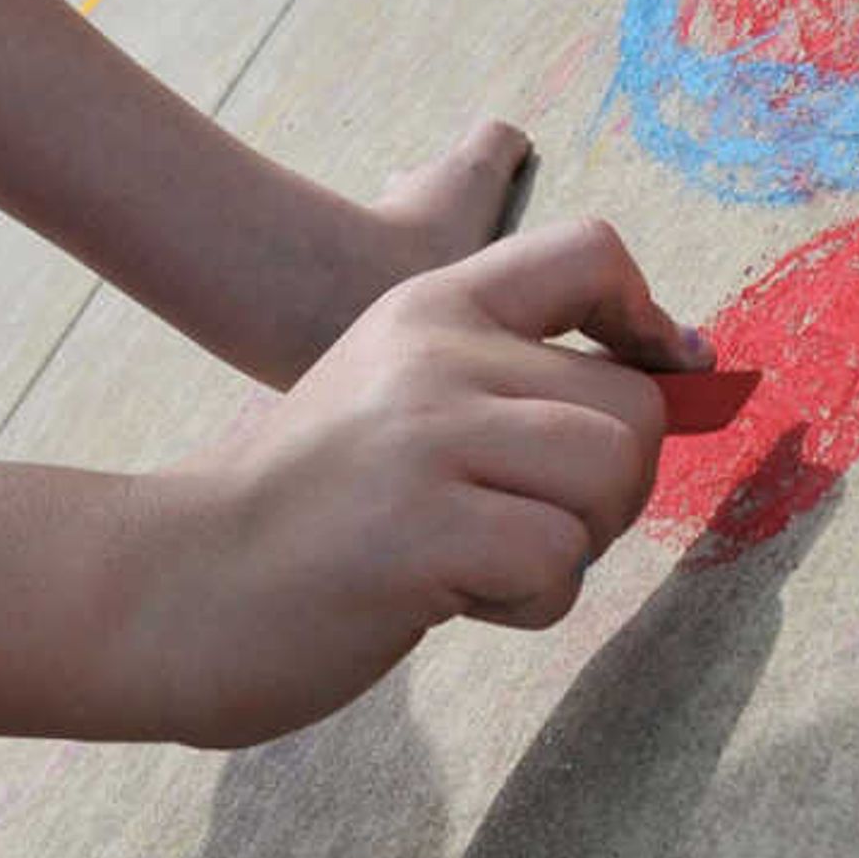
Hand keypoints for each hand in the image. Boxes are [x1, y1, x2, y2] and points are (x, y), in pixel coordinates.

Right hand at [113, 219, 703, 746]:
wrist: (178, 583)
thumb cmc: (308, 508)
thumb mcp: (396, 396)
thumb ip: (508, 380)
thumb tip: (680, 376)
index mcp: (429, 306)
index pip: (589, 252)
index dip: (647, 319)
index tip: (656, 379)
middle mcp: (435, 355)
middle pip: (632, 403)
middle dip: (614, 487)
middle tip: (535, 524)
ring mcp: (426, 440)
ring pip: (609, 477)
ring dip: (574, 545)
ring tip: (488, 559)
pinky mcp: (422, 533)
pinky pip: (557, 565)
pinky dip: (527, 605)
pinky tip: (450, 600)